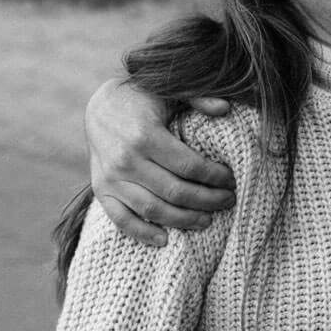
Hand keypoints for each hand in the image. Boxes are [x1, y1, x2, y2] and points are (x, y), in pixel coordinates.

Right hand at [84, 77, 236, 245]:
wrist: (99, 106)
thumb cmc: (142, 98)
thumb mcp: (169, 90)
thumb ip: (197, 98)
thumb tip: (226, 109)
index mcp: (146, 135)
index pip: (190, 167)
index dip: (215, 177)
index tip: (231, 180)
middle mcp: (126, 160)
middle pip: (176, 192)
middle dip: (208, 200)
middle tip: (228, 201)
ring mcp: (111, 178)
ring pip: (153, 210)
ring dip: (184, 220)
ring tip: (207, 220)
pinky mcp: (101, 189)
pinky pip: (121, 219)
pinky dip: (142, 233)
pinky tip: (165, 240)